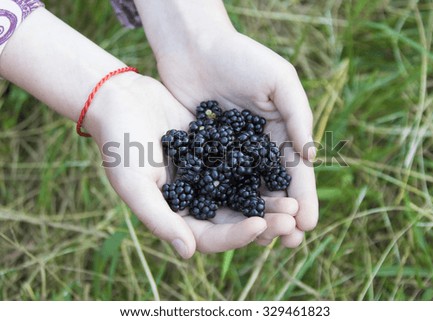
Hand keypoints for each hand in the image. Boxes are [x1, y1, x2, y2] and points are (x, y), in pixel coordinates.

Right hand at [84, 74, 301, 257]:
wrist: (120, 100)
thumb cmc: (119, 145)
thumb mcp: (134, 184)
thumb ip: (159, 219)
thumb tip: (188, 253)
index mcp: (176, 215)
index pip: (210, 237)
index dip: (236, 236)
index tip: (259, 225)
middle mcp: (195, 201)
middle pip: (234, 219)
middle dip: (264, 220)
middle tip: (291, 215)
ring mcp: (207, 177)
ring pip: (243, 194)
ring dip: (268, 199)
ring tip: (294, 198)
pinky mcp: (216, 153)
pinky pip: (242, 166)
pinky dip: (260, 170)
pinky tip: (282, 167)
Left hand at [154, 30, 318, 246]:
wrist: (195, 47)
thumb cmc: (241, 57)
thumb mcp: (279, 80)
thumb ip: (297, 116)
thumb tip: (311, 157)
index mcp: (281, 130)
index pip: (296, 170)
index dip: (304, 197)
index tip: (310, 224)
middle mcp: (258, 146)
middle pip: (273, 187)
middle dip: (284, 215)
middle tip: (291, 243)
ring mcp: (231, 153)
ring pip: (247, 191)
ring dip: (258, 217)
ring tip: (266, 242)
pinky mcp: (205, 153)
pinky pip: (217, 182)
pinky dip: (226, 202)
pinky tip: (230, 222)